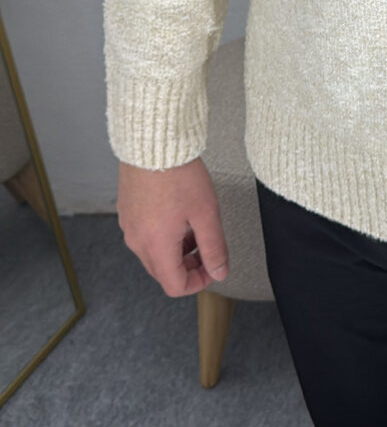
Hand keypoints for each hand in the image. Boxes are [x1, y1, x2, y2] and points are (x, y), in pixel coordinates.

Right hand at [117, 156, 229, 296]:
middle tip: (207, 248)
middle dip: (188, 266)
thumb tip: (220, 271)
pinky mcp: (126, 211)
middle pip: (163, 271)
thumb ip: (214, 247)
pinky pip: (144, 235)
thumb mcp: (206, 213)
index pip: (175, 285)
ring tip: (194, 228)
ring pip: (153, 254)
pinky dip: (163, 235)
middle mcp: (137, 240)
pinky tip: (178, 215)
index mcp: (156, 245)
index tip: (212, 269)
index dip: (198, 282)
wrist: (153, 141)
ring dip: (176, 251)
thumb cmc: (178, 172)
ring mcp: (128, 225)